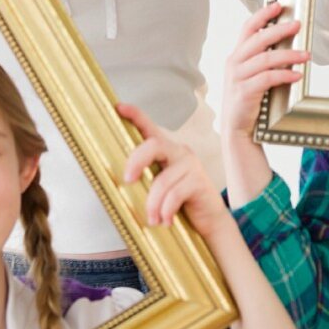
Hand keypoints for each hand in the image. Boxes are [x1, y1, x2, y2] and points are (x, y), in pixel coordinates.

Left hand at [119, 103, 228, 239]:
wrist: (210, 221)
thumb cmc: (179, 203)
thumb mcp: (159, 188)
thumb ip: (146, 180)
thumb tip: (121, 184)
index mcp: (166, 151)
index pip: (150, 128)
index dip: (135, 115)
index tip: (118, 107)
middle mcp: (179, 151)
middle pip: (154, 145)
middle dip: (137, 161)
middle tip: (127, 180)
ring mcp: (191, 164)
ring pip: (163, 180)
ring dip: (153, 204)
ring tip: (152, 219)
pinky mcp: (200, 181)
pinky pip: (175, 194)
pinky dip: (166, 211)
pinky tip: (166, 221)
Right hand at [222, 2, 310, 139]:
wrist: (237, 128)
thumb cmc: (248, 100)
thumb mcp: (251, 76)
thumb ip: (262, 61)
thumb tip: (288, 46)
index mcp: (236, 56)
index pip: (248, 28)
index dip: (262, 15)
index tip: (278, 5)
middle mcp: (234, 63)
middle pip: (258, 39)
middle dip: (280, 30)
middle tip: (298, 25)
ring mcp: (238, 77)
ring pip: (266, 58)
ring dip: (289, 55)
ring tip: (306, 55)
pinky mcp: (245, 92)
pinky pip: (267, 78)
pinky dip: (284, 75)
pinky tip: (297, 75)